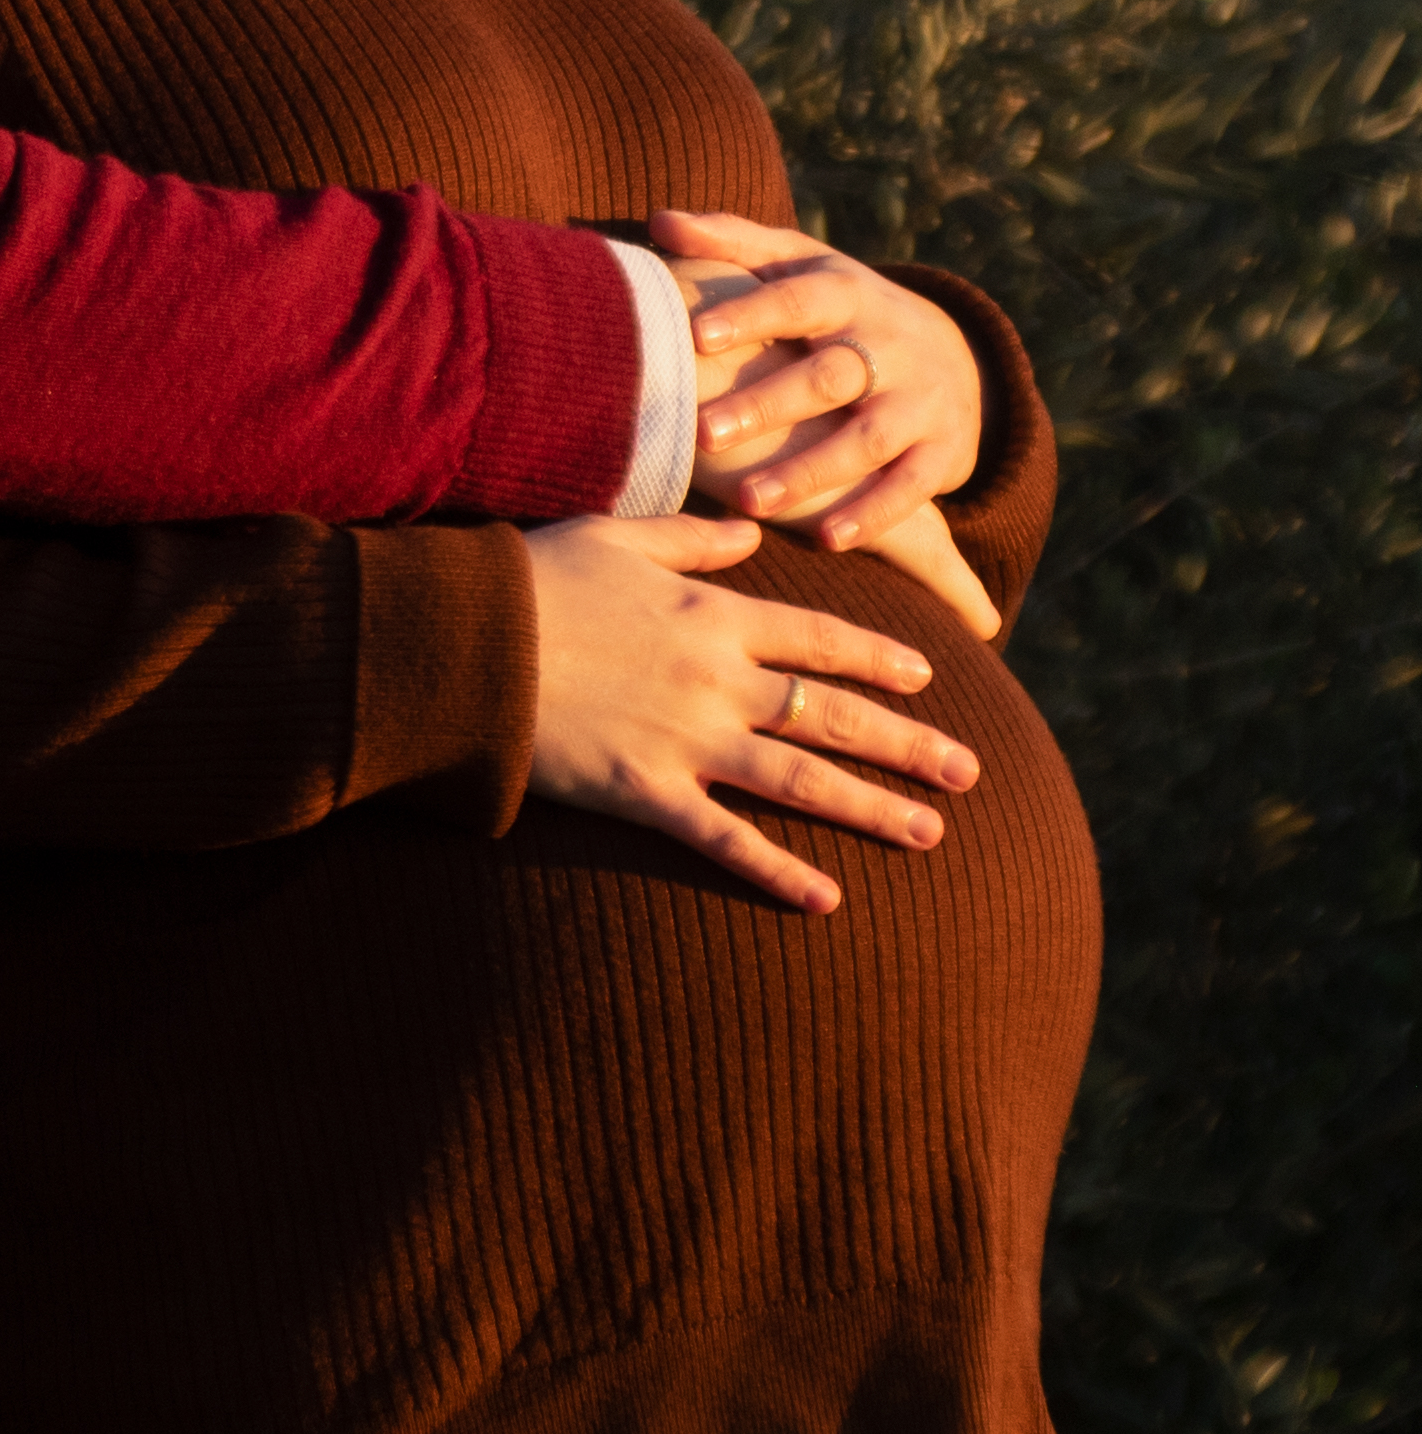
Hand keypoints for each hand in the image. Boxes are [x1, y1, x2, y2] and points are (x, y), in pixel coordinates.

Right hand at [524, 510, 979, 913]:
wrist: (465, 641)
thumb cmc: (534, 580)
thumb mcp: (616, 535)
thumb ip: (691, 537)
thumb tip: (752, 534)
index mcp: (713, 611)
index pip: (820, 637)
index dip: (880, 658)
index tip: (929, 677)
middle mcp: (717, 677)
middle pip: (831, 714)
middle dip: (907, 744)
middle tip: (969, 771)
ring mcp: (686, 739)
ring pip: (802, 779)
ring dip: (873, 807)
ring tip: (931, 832)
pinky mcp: (646, 792)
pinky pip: (726, 840)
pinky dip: (779, 872)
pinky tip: (828, 899)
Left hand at [666, 260, 1001, 642]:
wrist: (954, 355)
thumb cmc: (842, 308)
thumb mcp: (800, 265)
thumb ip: (733, 241)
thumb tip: (661, 221)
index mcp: (847, 292)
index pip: (797, 300)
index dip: (750, 314)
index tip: (695, 335)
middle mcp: (888, 344)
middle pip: (828, 374)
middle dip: (767, 404)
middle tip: (702, 432)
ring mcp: (919, 399)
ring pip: (867, 437)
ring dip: (810, 471)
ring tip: (748, 500)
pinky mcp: (942, 451)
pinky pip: (911, 486)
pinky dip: (873, 513)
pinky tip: (827, 538)